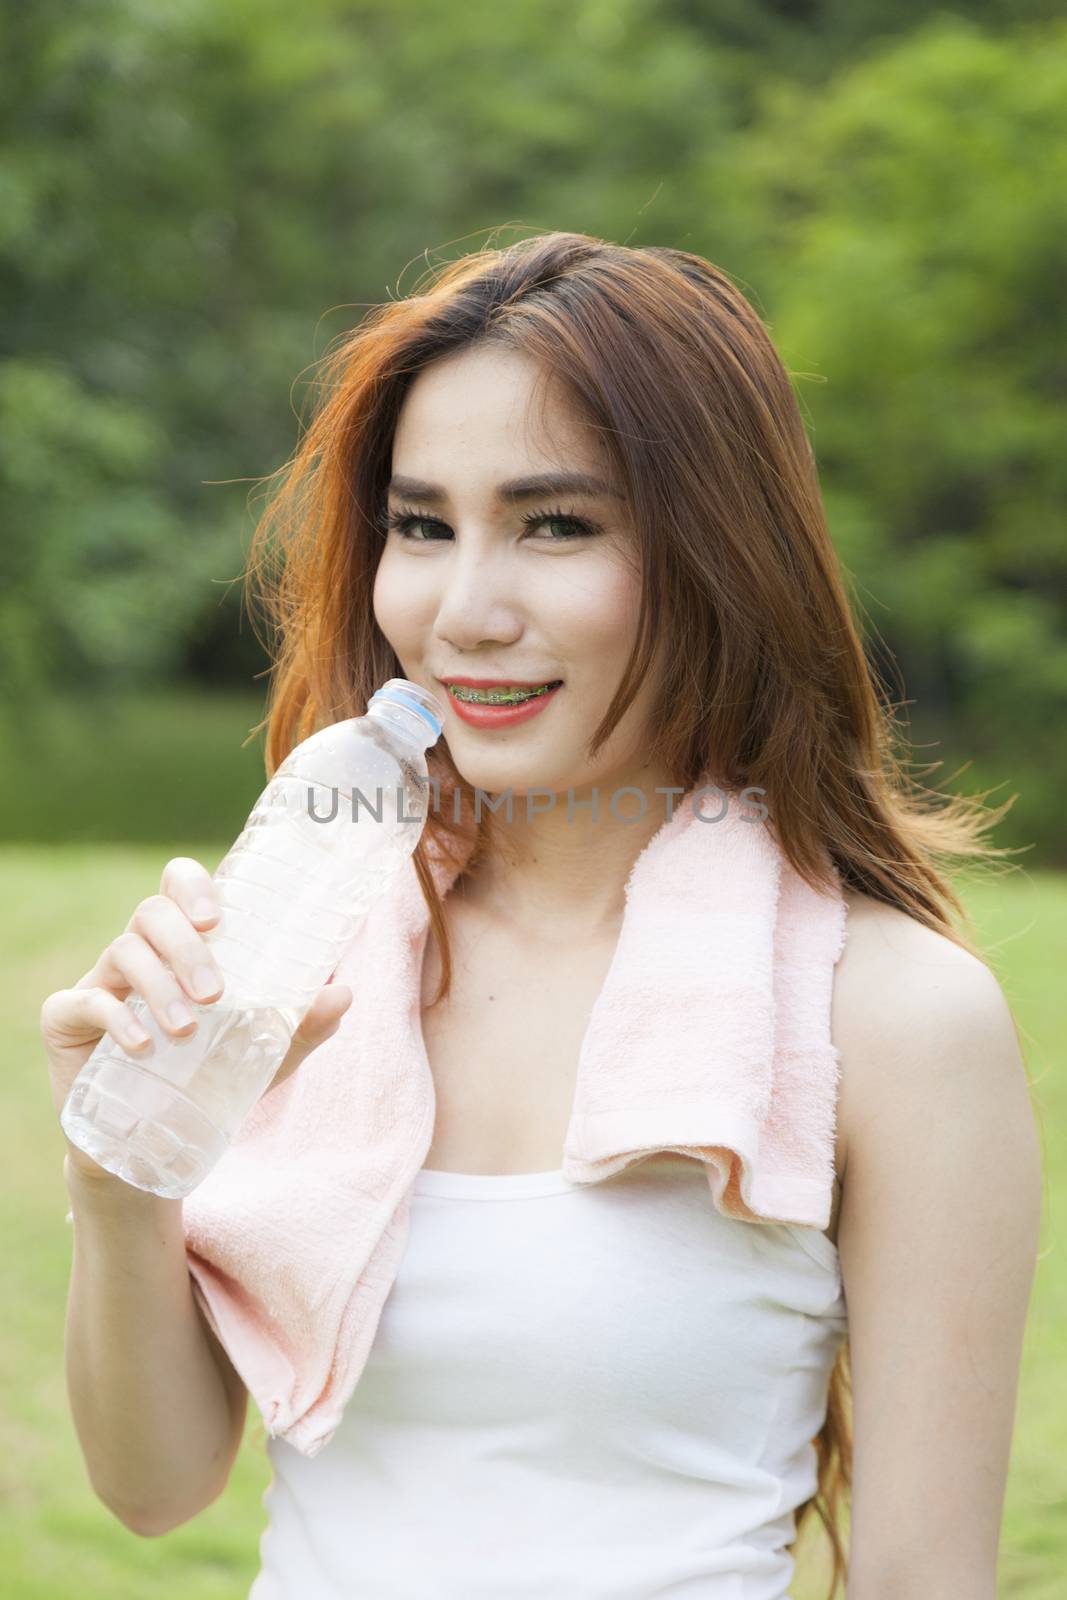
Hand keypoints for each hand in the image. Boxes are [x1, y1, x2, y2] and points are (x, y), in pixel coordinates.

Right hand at [41, 855, 352, 1189]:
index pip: (178, 885)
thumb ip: (304, 1025)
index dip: (192, 886)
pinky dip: (116, 1019)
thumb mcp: (264, 1056)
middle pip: (150, 913)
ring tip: (188, 1030)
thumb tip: (343, 991)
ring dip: (159, 985)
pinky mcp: (65, 1020)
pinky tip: (144, 1046)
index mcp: (182, 945)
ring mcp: (98, 982)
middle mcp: (139, 953)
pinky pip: (83, 1001)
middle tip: (216, 993)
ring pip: (122, 950)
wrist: (148, 1148)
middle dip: (185, 947)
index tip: (216, 919)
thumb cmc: (208, 1081)